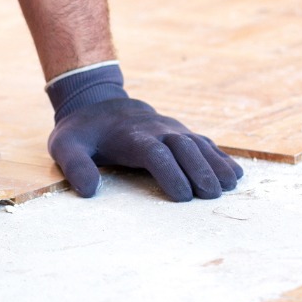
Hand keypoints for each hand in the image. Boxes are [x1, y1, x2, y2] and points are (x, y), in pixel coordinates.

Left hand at [45, 64, 242, 200]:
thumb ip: (74, 166)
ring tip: (230, 186)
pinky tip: (235, 174)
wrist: (98, 104)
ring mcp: (172, 130)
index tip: (182, 196)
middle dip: (199, 170)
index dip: (170, 173)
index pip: (154, 153)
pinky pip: (205, 143)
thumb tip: (88, 190)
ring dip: (216, 164)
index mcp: (130, 135)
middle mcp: (157, 129)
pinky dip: (221, 157)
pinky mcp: (181, 133)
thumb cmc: (82, 134)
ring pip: (198, 144)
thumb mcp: (65, 146)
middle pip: (183, 147)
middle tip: (212, 195)